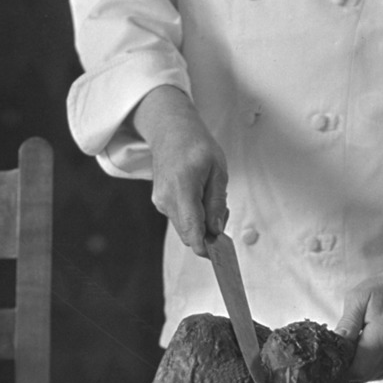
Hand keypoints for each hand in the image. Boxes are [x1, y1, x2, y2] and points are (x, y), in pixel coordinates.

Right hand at [130, 86, 227, 254]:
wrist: (171, 131)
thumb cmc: (197, 146)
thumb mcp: (218, 170)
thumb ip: (217, 202)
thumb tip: (217, 229)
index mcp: (183, 188)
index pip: (192, 231)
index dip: (206, 248)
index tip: (221, 252)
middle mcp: (167, 199)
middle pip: (189, 234)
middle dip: (208, 233)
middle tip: (223, 211)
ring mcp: (160, 201)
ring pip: (184, 228)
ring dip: (201, 224)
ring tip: (211, 198)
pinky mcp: (160, 202)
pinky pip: (179, 218)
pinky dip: (193, 216)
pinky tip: (200, 197)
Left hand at [337, 238, 382, 380]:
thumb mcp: (359, 298)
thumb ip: (347, 324)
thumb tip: (335, 345)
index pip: (357, 370)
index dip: (341, 367)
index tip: (332, 354)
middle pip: (362, 376)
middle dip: (348, 365)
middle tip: (344, 343)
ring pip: (370, 377)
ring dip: (359, 365)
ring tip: (358, 341)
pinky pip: (380, 374)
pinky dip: (370, 365)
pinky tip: (369, 347)